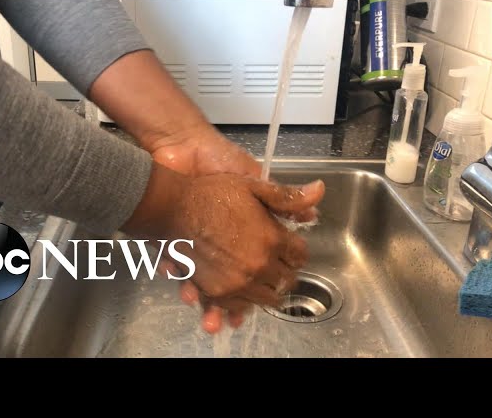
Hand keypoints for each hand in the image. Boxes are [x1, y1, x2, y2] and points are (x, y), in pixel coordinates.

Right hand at [123, 162, 324, 331]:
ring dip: (267, 289)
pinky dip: (244, 300)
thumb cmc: (210, 193)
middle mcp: (259, 265)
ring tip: (260, 279)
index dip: (296, 251)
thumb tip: (320, 190)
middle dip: (285, 272)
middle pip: (287, 280)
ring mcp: (239, 282)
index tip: (290, 248)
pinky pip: (241, 305)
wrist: (171, 208)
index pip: (300, 255)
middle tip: (277, 265)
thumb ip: (286, 195)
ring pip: (268, 298)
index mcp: (273, 238)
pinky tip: (241, 287)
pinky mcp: (218, 292)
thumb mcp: (251, 186)